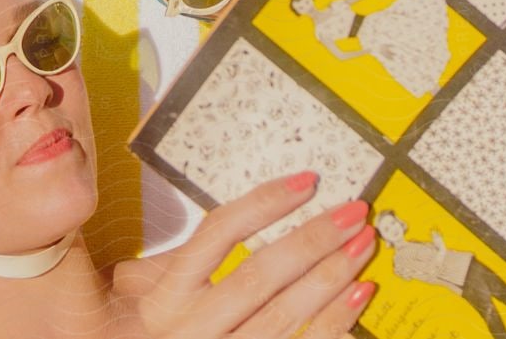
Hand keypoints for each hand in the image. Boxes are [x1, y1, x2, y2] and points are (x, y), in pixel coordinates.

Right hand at [113, 174, 375, 337]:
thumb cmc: (147, 330)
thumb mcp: (141, 288)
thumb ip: (184, 257)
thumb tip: (252, 211)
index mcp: (163, 297)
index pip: (217, 236)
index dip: (264, 204)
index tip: (307, 181)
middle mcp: (189, 330)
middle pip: (260, 276)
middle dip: (313, 240)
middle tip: (353, 212)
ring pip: (286, 315)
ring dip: (332, 277)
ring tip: (363, 245)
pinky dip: (335, 323)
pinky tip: (358, 295)